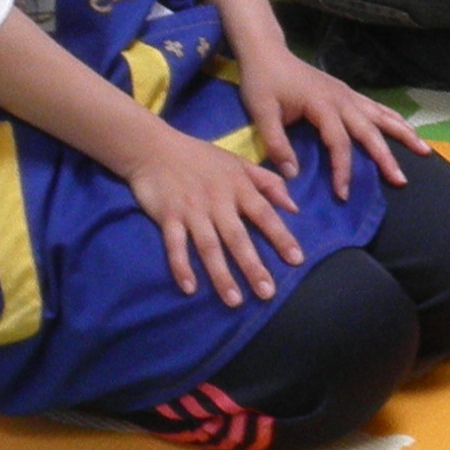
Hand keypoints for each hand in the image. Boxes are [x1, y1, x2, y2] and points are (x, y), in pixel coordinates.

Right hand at [125, 126, 302, 302]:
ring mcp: (191, 210)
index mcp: (238, 187)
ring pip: (209, 246)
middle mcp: (217, 201)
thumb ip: (268, 182)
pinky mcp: (168, 217)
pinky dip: (181, 266)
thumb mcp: (238, 162)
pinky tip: (190, 288)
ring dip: (221, 274)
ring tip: (234, 300)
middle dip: (253, 266)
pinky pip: (175, 246)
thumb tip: (294, 207)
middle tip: (267, 293)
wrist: (153, 148)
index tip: (297, 260)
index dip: (281, 237)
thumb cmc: (200, 157)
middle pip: (238, 238)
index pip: (265, 214)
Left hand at [240, 50, 426, 194]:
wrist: (267, 52)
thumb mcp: (261, 112)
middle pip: (370, 130)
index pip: (338, 142)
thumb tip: (293, 174)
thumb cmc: (263, 82)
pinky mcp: (348, 93)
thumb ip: (277, 143)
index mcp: (322, 104)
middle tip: (401, 180)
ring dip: (404, 133)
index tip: (343, 194)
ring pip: (382, 116)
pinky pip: (377, 108)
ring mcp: (348, 94)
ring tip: (425, 151)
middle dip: (386, 156)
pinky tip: (408, 130)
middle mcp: (342, 99)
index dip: (342, 169)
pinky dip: (395, 119)